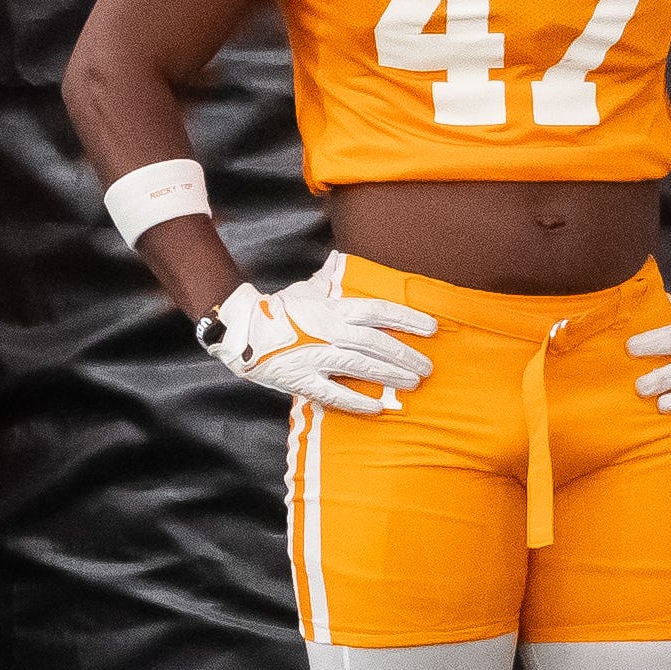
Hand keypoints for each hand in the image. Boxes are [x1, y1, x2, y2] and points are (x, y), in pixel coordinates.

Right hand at [205, 273, 435, 413]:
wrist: (239, 328)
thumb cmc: (277, 308)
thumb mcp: (306, 289)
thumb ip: (329, 280)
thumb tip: (339, 261)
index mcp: (333, 309)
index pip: (379, 312)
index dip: (407, 319)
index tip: (432, 327)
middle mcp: (329, 332)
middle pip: (376, 343)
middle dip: (406, 355)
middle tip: (428, 367)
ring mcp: (315, 357)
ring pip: (361, 367)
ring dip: (390, 375)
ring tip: (413, 383)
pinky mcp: (301, 379)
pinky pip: (333, 394)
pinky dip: (357, 402)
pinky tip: (377, 408)